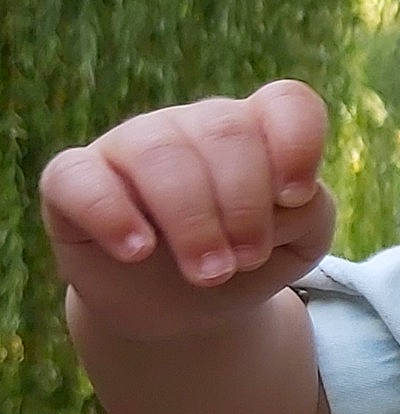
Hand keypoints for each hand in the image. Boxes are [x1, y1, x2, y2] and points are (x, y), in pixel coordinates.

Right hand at [39, 81, 334, 341]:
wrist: (182, 310)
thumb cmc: (245, 260)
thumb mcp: (299, 244)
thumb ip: (312, 213)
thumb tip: (282, 199)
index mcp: (256, 130)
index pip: (286, 103)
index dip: (297, 144)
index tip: (296, 198)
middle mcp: (194, 125)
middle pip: (226, 131)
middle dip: (244, 205)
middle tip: (244, 260)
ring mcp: (131, 144)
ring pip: (159, 152)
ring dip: (191, 219)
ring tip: (208, 273)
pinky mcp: (73, 179)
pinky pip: (77, 176)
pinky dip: (111, 214)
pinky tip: (137, 251)